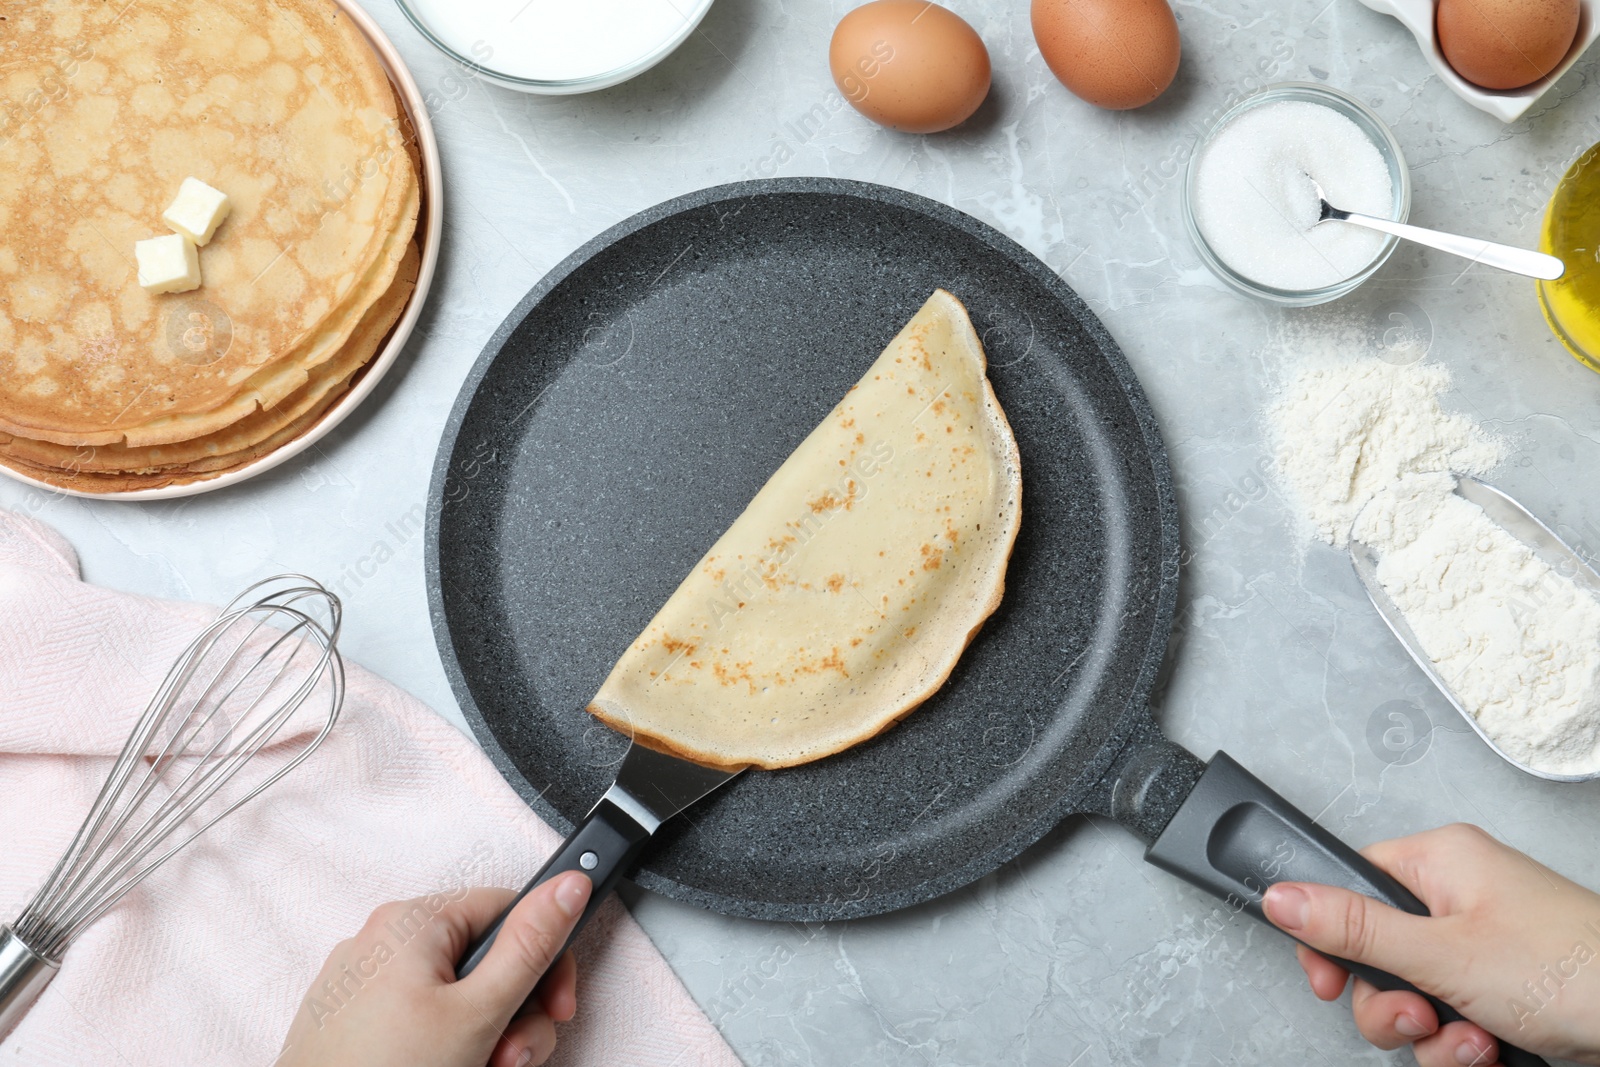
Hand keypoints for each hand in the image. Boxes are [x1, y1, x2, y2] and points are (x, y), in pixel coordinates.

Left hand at [276, 871, 591, 1066]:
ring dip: (483, 1039)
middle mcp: (382, 942)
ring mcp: (362, 985)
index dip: (545, 958)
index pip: (508, 909)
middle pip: (485, 960)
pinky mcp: (352, 1023)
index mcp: (412, 922)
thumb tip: (569, 884)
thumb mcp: (479, 1013)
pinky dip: (444, 1048)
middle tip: (509, 1057)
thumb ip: (530, 946)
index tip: (558, 1005)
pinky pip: (419, 1020)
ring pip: (455, 997)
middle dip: (512, 1014)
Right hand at [1262, 823, 1599, 1066]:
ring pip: (1412, 999)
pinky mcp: (1504, 993)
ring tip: (1475, 1042)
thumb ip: (1354, 928)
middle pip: (1376, 955)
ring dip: (1434, 1037)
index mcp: (1440, 862)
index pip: (1349, 886)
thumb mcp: (1443, 954)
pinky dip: (1464, 1049)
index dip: (1330, 939)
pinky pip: (1451, 1024)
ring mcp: (1484, 949)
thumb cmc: (1574, 969)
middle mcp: (1460, 899)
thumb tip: (1281, 896)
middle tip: (1424, 1017)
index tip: (1329, 982)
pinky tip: (1495, 1052)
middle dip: (1393, 1005)